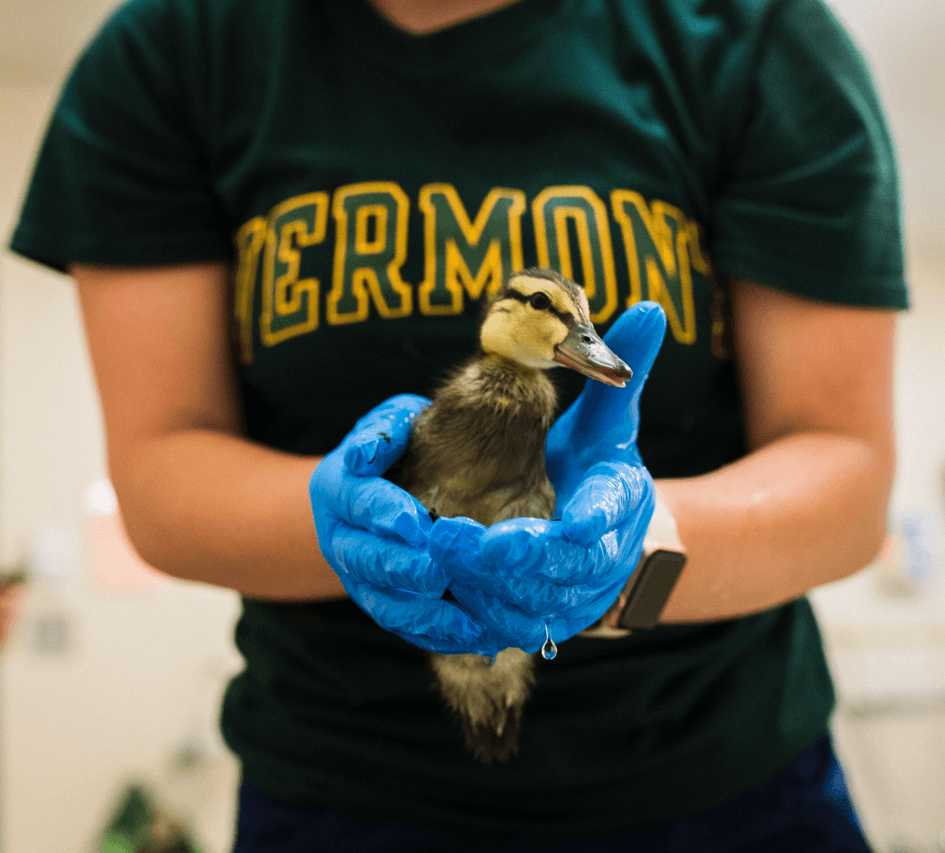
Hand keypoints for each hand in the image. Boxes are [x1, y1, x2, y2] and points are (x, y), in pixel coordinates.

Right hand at [308, 395, 483, 653]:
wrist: (374, 493)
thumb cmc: (398, 449)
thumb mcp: (393, 423)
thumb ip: (388, 429)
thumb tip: (372, 449)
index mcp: (337, 489)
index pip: (358, 501)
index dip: (384, 512)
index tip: (417, 522)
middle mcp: (341, 539)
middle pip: (366, 560)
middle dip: (402, 569)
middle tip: (438, 574)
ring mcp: (359, 579)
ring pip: (385, 605)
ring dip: (425, 616)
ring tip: (468, 623)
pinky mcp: (384, 605)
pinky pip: (408, 630)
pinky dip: (442, 638)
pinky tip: (481, 639)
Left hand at [428, 302, 666, 652]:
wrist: (599, 527)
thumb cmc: (595, 462)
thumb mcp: (609, 418)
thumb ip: (623, 369)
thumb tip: (650, 307)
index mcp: (620, 500)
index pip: (609, 514)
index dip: (583, 524)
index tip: (548, 526)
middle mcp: (604, 556)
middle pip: (566, 571)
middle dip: (514, 559)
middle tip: (452, 537)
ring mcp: (576, 594)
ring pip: (535, 606)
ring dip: (486, 586)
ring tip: (438, 553)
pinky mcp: (547, 617)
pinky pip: (512, 625)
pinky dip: (478, 610)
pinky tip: (442, 583)